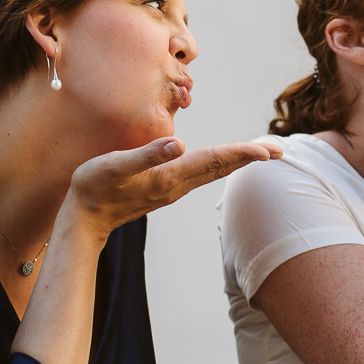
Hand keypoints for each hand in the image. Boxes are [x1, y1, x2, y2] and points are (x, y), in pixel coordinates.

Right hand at [66, 137, 281, 237]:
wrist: (83, 219)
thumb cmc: (94, 188)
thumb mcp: (115, 166)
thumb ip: (146, 155)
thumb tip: (178, 144)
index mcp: (170, 177)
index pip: (214, 161)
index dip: (241, 153)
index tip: (268, 151)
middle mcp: (177, 185)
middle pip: (221, 168)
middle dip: (250, 158)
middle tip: (280, 151)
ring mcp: (173, 189)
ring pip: (213, 172)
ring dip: (237, 162)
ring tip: (261, 154)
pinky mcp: (165, 189)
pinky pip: (201, 175)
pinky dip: (219, 165)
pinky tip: (223, 162)